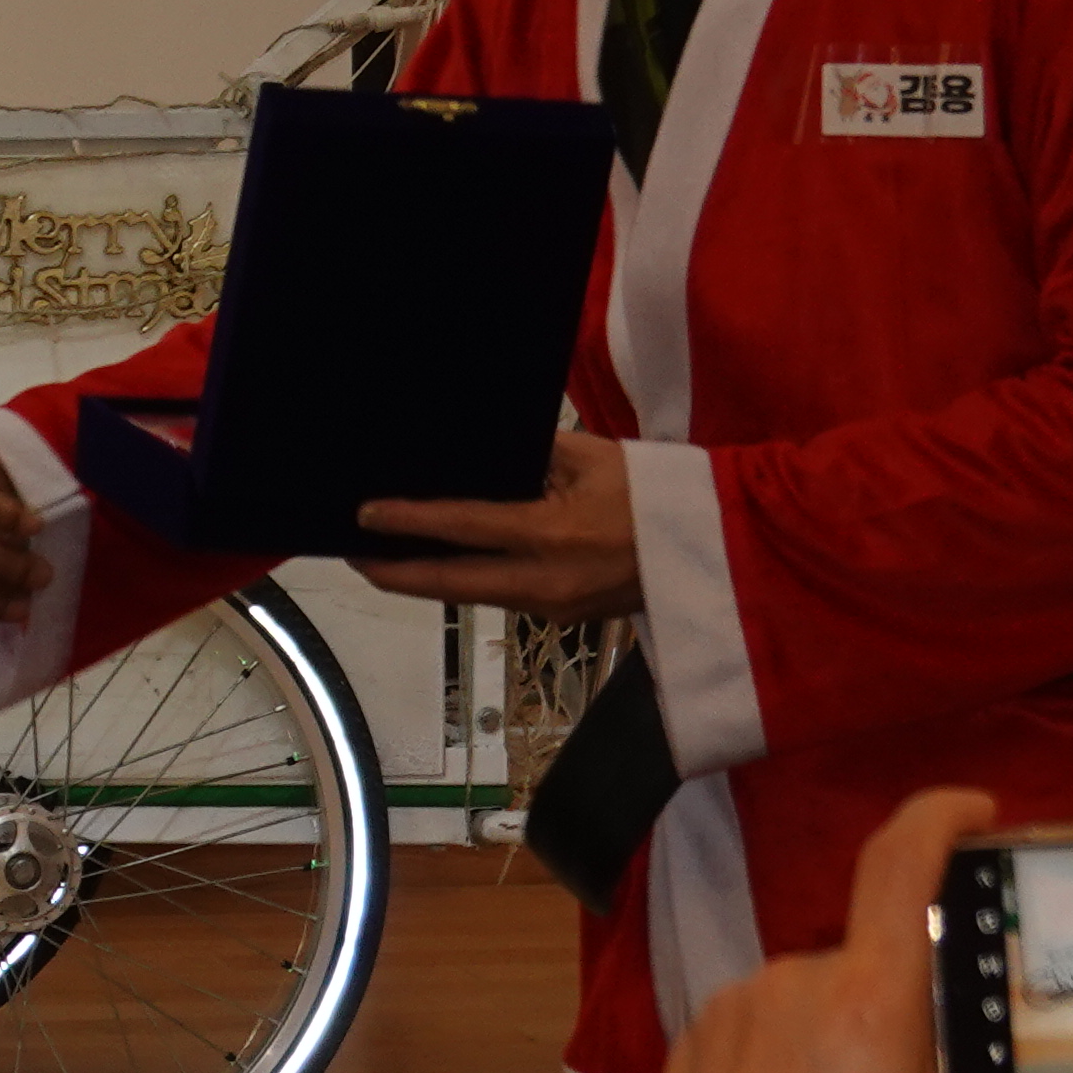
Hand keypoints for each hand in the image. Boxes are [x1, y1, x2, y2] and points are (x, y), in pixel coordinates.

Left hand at [355, 426, 645, 619]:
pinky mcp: (565, 616)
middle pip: (451, 584)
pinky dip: (466, 583)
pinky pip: (501, 598)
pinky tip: (444, 566)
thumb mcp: (589, 458)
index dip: (407, 522)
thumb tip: (476, 458)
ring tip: (385, 560)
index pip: (461, 528)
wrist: (721, 548)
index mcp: (551, 534)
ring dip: (427, 581)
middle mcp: (546, 581)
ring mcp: (555, 607)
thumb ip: (529, 456)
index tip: (363, 517)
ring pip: (474, 595)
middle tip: (351, 556)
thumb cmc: (655, 492)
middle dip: (395, 573)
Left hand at [665, 787, 1072, 1072]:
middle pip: (869, 957)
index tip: (976, 810)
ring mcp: (739, 1001)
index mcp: (872, 996)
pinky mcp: (697, 1035)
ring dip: (845, 1034)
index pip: (901, 865)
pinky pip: (761, 1023)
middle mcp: (799, 977)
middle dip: (904, 1007)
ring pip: (813, 995)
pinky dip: (791, 1054)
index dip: (938, 818)